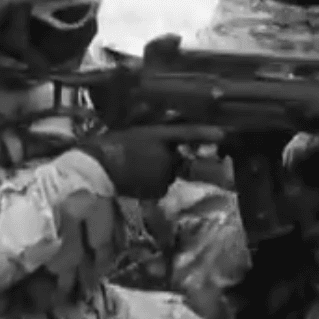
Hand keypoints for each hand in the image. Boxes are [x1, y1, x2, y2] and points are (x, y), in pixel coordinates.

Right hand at [79, 125, 223, 199]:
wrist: (95, 169)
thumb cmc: (107, 147)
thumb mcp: (130, 132)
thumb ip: (150, 133)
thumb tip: (162, 128)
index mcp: (158, 135)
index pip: (187, 132)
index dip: (205, 133)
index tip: (223, 134)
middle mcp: (166, 154)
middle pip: (176, 159)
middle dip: (166, 159)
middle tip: (141, 159)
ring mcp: (164, 174)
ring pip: (167, 174)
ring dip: (156, 173)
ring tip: (133, 171)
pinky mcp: (159, 190)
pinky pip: (159, 187)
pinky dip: (150, 186)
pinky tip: (133, 183)